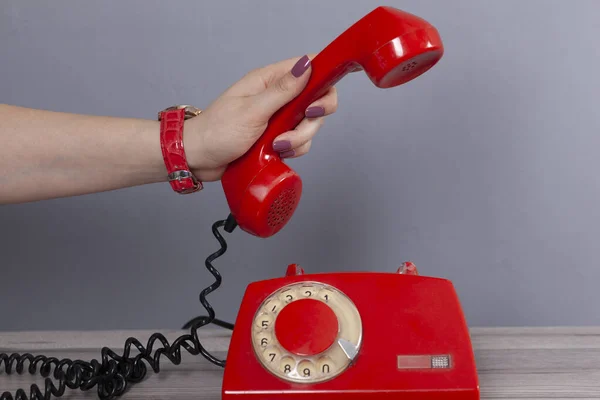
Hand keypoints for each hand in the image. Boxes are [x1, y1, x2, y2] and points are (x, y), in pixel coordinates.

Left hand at [182, 54, 337, 180]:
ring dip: (298, 139)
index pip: (309, 68)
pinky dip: (294, 149)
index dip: (324, 78)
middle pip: (316, 100)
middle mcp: (278, 96)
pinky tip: (277, 153)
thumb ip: (282, 90)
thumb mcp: (252, 110)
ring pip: (309, 124)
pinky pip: (300, 142)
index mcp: (269, 80)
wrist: (199, 158)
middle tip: (294, 128)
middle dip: (311, 120)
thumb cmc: (217, 131)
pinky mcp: (278, 136)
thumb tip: (307, 65)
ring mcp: (279, 117)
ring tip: (276, 146)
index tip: (320, 100)